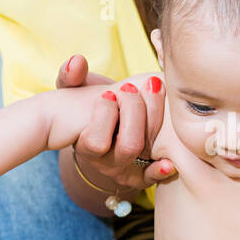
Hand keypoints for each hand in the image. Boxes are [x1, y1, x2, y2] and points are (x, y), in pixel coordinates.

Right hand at [55, 54, 175, 194]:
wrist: (106, 124)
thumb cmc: (91, 102)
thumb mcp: (76, 89)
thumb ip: (70, 75)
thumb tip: (76, 61)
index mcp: (86, 145)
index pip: (96, 142)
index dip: (106, 114)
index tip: (108, 92)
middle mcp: (105, 162)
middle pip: (128, 145)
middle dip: (135, 110)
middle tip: (131, 87)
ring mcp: (124, 169)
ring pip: (143, 150)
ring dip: (152, 118)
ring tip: (153, 88)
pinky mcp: (141, 175)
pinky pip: (150, 177)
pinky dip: (160, 170)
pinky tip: (169, 162)